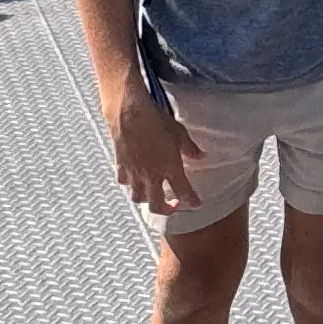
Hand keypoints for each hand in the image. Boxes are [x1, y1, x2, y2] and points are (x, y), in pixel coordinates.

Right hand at [109, 82, 204, 211]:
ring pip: (138, 198)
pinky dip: (131, 184)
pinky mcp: (121, 166)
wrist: (129, 113)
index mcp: (170, 167)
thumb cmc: (156, 120)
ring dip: (147, 199)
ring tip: (153, 193)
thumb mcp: (179, 133)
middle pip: (157, 205)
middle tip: (174, 205)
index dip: (192, 201)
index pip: (183, 192)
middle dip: (167, 210)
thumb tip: (201, 156)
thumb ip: (190, 148)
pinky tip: (135, 179)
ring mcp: (135, 173)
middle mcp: (151, 175)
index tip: (196, 204)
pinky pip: (125, 183)